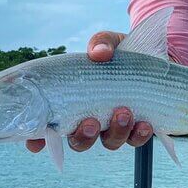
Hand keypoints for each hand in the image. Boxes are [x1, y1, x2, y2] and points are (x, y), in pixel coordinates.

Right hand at [26, 30, 152, 153]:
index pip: (49, 127)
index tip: (34, 144)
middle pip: (79, 142)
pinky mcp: (137, 128)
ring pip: (109, 142)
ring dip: (115, 132)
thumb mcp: (108, 42)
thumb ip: (100, 43)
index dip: (38, 139)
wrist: (153, 57)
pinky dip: (138, 134)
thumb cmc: (121, 53)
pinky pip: (136, 139)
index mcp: (74, 102)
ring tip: (123, 112)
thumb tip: (98, 54)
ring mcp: (114, 126)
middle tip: (90, 122)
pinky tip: (144, 123)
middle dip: (83, 137)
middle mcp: (92, 119)